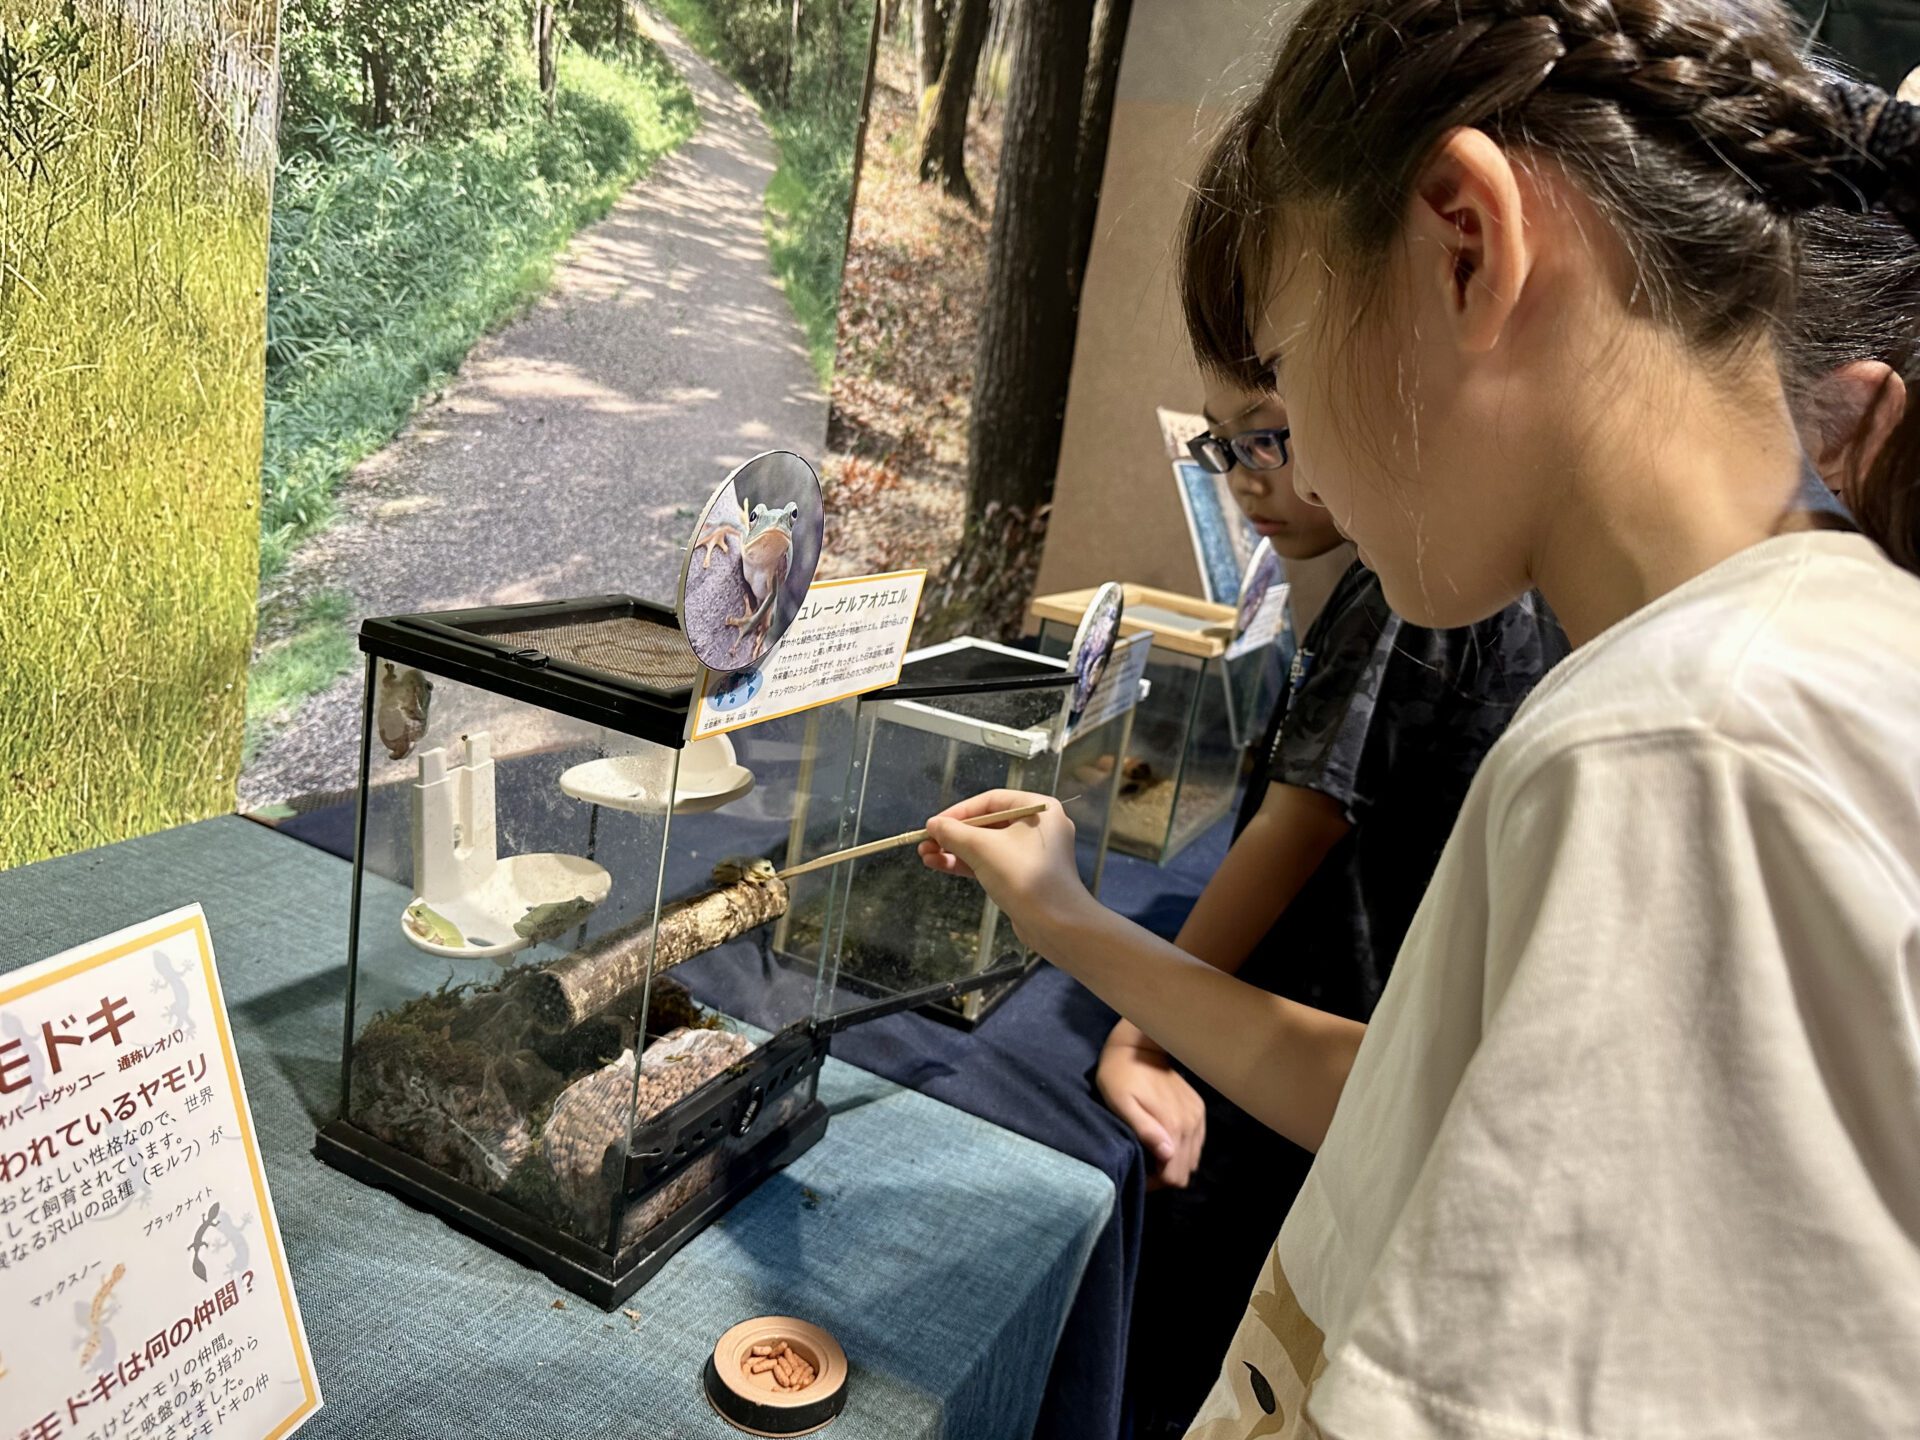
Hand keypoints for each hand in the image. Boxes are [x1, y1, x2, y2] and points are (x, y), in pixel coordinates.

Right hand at [916, 790, 1092, 950]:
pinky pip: (992, 863)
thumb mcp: (983, 848)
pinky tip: (940, 865)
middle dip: (954, 835)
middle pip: (987, 823)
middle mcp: (1039, 827)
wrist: (1057, 925)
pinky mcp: (1025, 876)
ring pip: (987, 846)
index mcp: (1038, 808)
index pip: (991, 801)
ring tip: (926, 856)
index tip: (934, 824)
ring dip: (956, 851)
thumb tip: (933, 825)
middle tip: (926, 842)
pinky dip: (968, 864)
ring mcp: (1032, 854)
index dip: (959, 811)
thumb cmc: (1025, 877)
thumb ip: (954, 833)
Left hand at [1097, 1021, 1205, 1189]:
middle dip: (1163, 1175)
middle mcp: (1191, 1125)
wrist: (1137, 1047)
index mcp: (1173, 1127)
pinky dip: (1182, 1149)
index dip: (1154, 1182)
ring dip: (1173, 1163)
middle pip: (1184, 1172)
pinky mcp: (1198, 1109)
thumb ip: (1145, 1130)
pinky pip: (1196, 1143)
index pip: (1173, 1176)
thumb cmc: (1120, 1076)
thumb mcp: (1122, 1104)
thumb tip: (1167, 1154)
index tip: (1138, 1172)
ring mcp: (1197, 1117)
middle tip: (1143, 1163)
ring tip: (1151, 1152)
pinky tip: (1163, 1139)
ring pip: (1191, 1160)